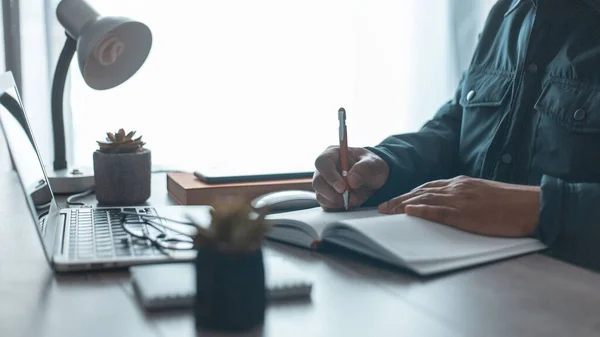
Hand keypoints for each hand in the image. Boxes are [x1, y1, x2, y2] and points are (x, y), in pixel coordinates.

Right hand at [313, 146, 388, 210]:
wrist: (373, 178)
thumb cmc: (371, 166)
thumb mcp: (374, 163)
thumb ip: (364, 168)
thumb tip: (351, 180)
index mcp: (333, 154)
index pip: (322, 162)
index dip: (330, 176)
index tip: (342, 187)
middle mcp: (324, 169)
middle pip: (317, 182)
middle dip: (333, 193)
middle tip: (349, 197)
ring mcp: (324, 184)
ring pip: (320, 196)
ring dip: (337, 202)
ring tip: (354, 199)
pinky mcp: (326, 197)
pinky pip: (326, 205)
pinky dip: (338, 207)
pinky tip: (349, 203)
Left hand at [378, 176, 539, 236]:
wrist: (532, 206)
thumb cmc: (510, 203)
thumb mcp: (483, 193)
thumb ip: (465, 195)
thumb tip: (449, 203)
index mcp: (461, 183)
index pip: (428, 185)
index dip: (409, 192)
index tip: (396, 199)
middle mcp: (457, 187)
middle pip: (420, 191)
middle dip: (399, 199)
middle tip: (381, 207)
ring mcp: (461, 200)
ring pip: (424, 199)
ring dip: (402, 205)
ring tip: (386, 211)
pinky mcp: (466, 214)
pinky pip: (438, 211)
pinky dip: (421, 210)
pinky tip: (408, 212)